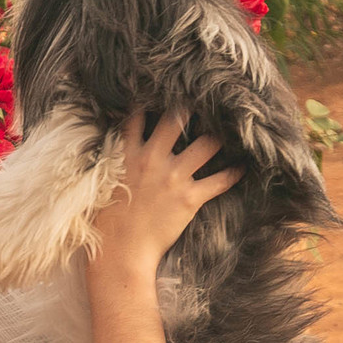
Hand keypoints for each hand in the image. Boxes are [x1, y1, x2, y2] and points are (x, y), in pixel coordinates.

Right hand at [88, 109, 243, 277]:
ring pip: (206, 145)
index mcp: (126, 155)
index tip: (162, 91)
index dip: (150, 101)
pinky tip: (244, 166)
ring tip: (232, 130)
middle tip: (207, 99)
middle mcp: (151, 159)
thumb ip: (110, 163)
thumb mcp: (99, 184)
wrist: (119, 252)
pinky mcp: (189, 198)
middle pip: (176, 120)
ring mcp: (172, 177)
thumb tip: (112, 153)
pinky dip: (234, 172)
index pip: (136, 117)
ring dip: (220, 136)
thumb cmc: (105, 223)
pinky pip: (220, 180)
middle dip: (191, 107)